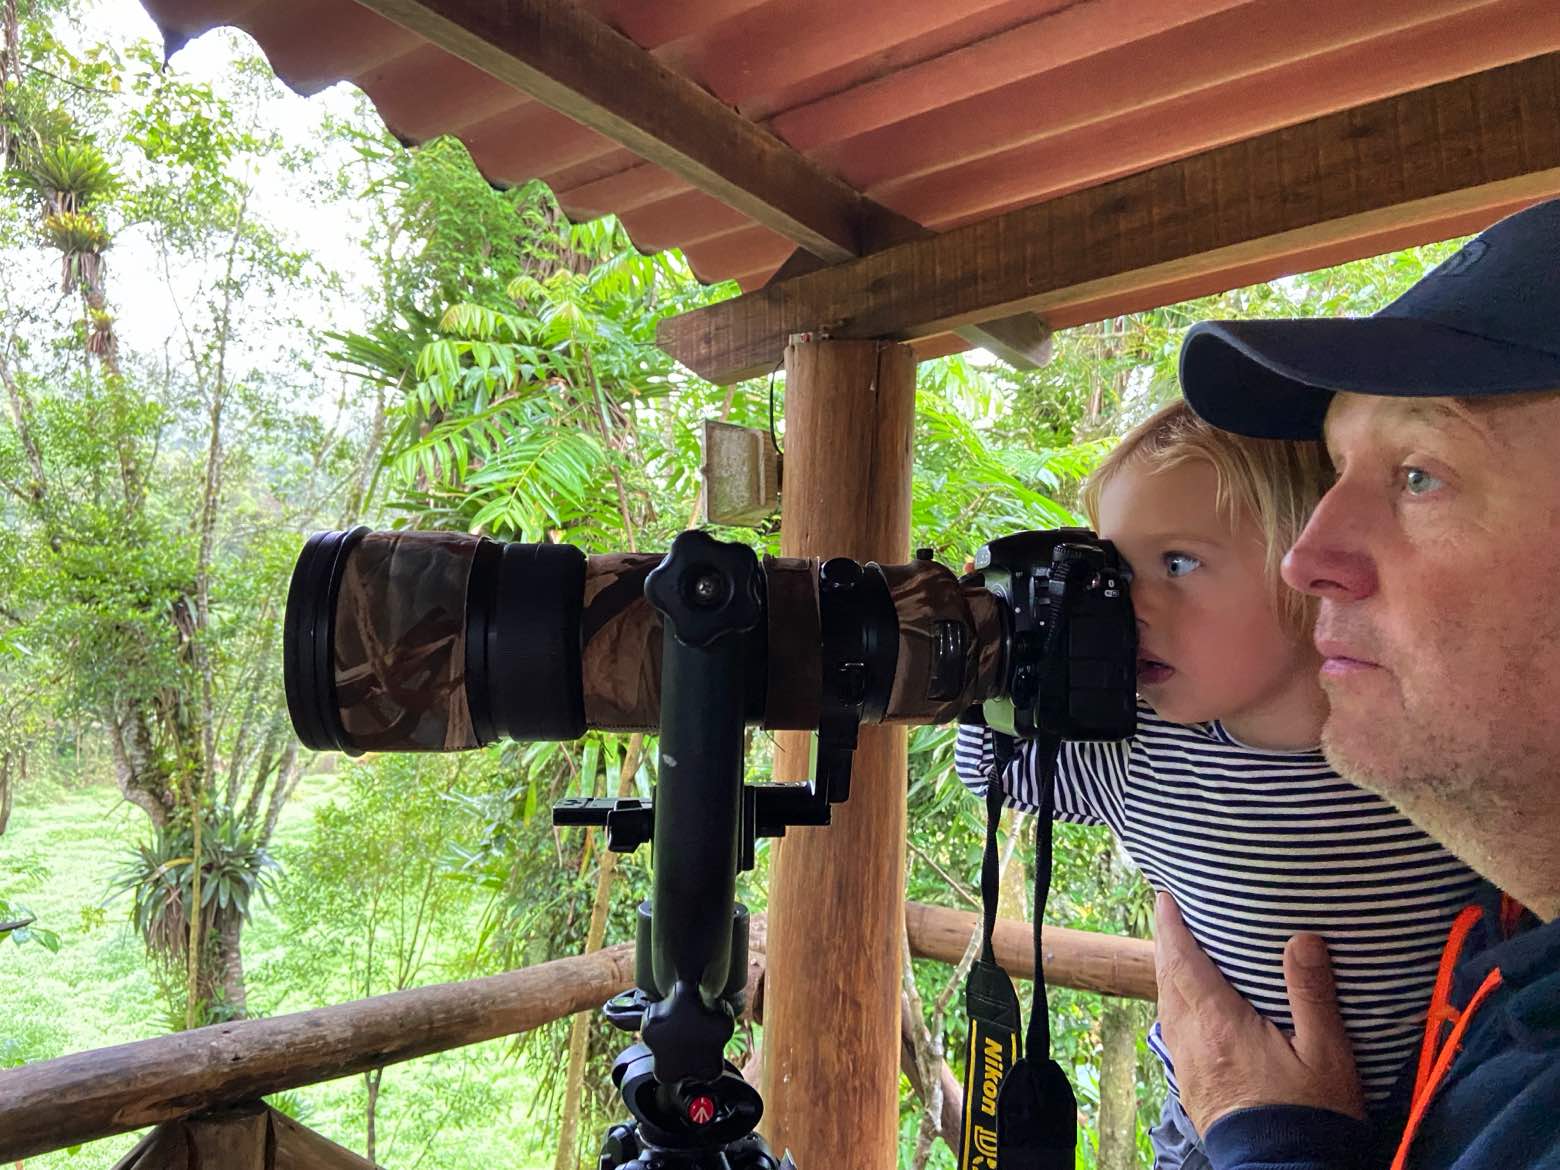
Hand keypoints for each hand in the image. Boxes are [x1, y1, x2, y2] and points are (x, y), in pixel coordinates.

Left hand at [1154, 892, 1365, 1133]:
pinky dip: (1174, 1004)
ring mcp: (1187, 1066)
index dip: (1171, 927)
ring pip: (1166, 1007)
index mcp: (1219, 1025)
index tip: (1164, 897)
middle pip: (1166, 981)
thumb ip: (1312, 994)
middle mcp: (1192, 1041)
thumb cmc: (1311, 1115)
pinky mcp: (1191, 1087)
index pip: (1183, 963)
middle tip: (1169, 915)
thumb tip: (1303, 938)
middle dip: (1165, 944)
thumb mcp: (1326, 1054)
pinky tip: (1189, 1006)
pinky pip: (1173, 1031)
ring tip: (1178, 954)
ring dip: (1168, 974)